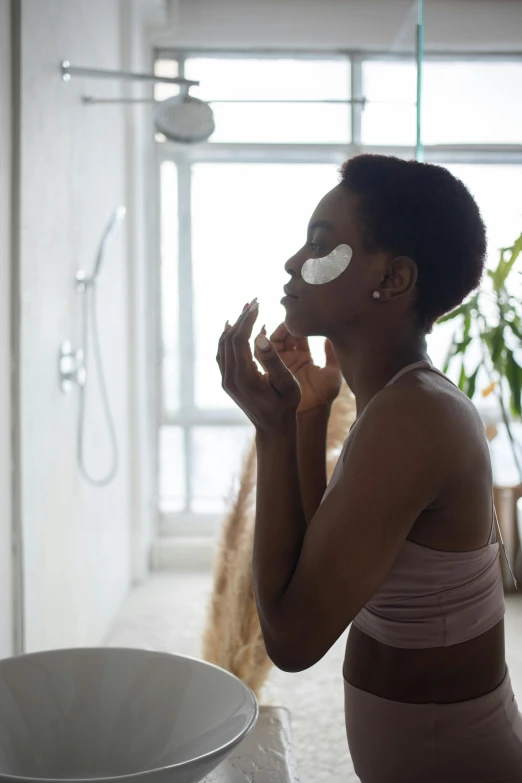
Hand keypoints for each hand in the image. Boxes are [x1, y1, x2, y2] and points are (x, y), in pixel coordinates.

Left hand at [217, 300, 300, 431]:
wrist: (273, 428)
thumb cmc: (286, 406)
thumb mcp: (286, 384)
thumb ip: (273, 360)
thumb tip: (259, 335)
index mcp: (244, 377)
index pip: (239, 339)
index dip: (247, 319)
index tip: (257, 304)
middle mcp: (230, 378)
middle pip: (229, 339)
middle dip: (241, 318)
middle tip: (253, 301)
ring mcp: (226, 380)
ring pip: (223, 345)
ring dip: (233, 326)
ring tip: (246, 309)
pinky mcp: (227, 381)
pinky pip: (222, 354)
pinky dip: (227, 338)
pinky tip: (232, 327)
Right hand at [267, 323, 341, 414]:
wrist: (311, 412)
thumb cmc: (324, 395)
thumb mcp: (332, 371)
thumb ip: (332, 354)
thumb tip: (332, 335)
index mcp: (303, 357)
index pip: (298, 334)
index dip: (298, 324)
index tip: (301, 316)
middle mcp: (290, 359)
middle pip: (284, 335)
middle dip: (285, 325)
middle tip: (290, 317)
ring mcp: (279, 364)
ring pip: (273, 342)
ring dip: (275, 331)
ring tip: (282, 323)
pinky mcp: (271, 370)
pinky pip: (262, 354)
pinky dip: (263, 343)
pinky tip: (268, 334)